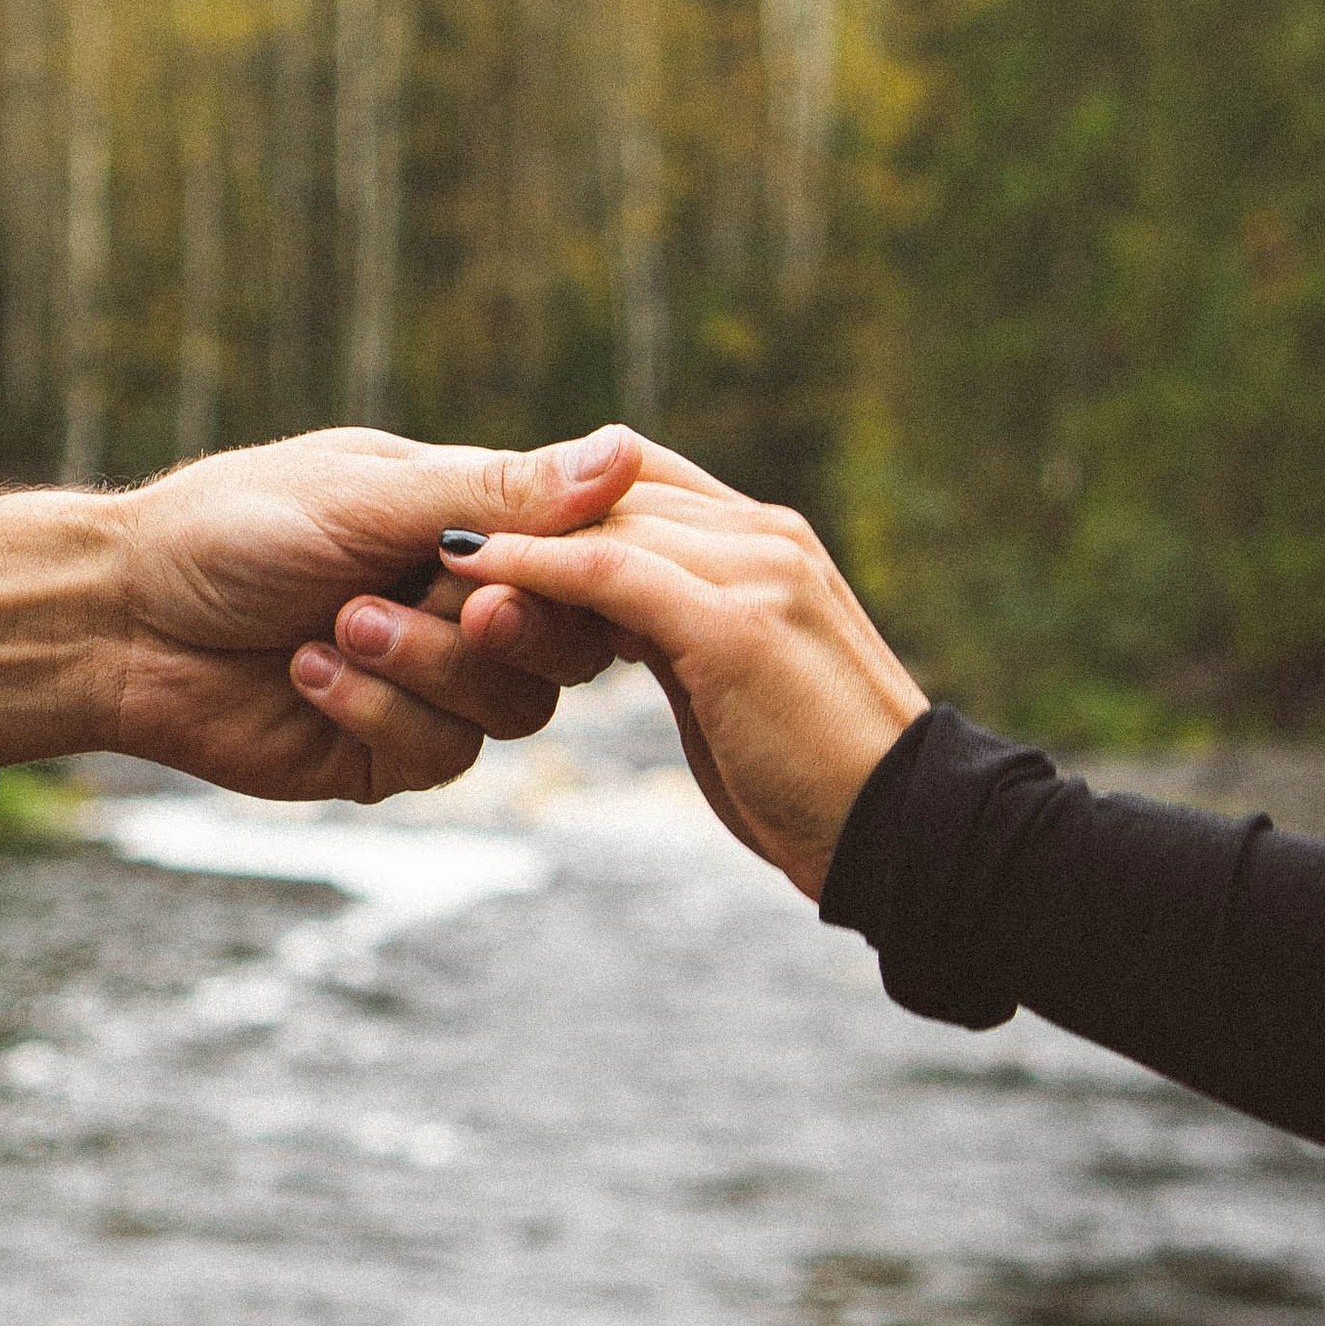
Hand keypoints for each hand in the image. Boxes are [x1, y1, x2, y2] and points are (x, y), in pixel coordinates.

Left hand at [0, 426, 635, 803]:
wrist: (121, 618)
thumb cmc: (231, 527)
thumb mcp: (368, 495)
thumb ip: (495, 492)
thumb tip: (625, 452)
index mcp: (471, 527)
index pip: (585, 554)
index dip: (577, 566)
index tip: (527, 549)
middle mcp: (465, 607)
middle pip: (572, 644)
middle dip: (512, 625)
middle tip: (453, 596)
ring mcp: (433, 685)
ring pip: (516, 709)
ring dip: (426, 666)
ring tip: (337, 625)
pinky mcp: (391, 754)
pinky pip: (442, 754)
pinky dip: (376, 712)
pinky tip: (307, 673)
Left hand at [333, 440, 925, 893]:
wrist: (912, 838)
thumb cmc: (824, 784)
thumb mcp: (739, 691)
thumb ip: (682, 636)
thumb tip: (613, 624)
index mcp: (766, 543)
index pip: (637, 487)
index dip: (551, 509)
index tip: (470, 537)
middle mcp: (762, 535)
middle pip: (609, 492)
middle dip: (516, 513)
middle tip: (415, 537)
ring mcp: (753, 569)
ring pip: (599, 524)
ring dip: (505, 537)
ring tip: (412, 559)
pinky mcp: (731, 622)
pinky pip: (603, 574)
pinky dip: (528, 569)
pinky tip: (463, 580)